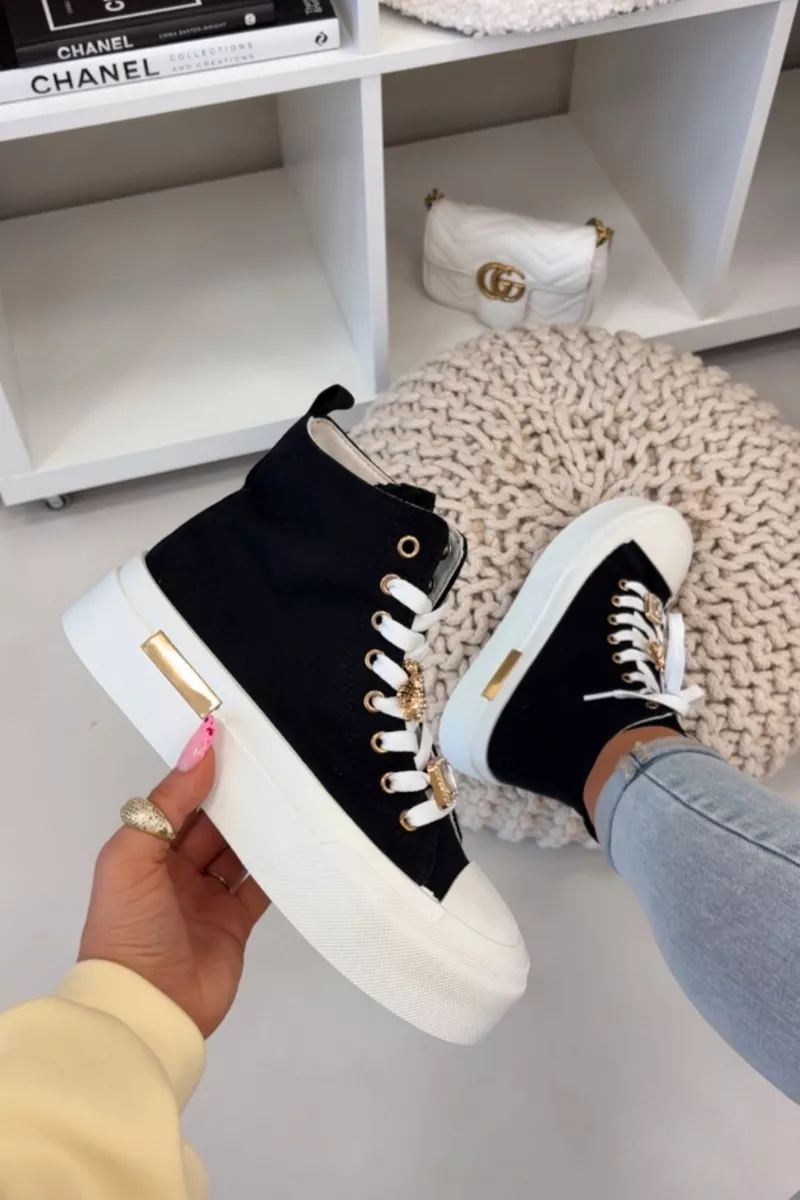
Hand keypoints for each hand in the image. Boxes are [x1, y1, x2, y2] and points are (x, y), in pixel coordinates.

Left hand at [79, 717, 268, 1037]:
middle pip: (213, 825)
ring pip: (239, 851)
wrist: (148, 1009)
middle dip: (238, 798)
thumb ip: (168, 803)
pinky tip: (299, 841)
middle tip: (275, 762)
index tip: (236, 742)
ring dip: (261, 828)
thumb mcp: (132, 856)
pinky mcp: (236, 924)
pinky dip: (279, 866)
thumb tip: (201, 747)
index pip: (178, 803)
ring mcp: (207, 899)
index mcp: (145, 852)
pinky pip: (261, 887)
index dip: (203, 775)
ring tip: (293, 793)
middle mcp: (176, 872)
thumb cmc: (129, 926)